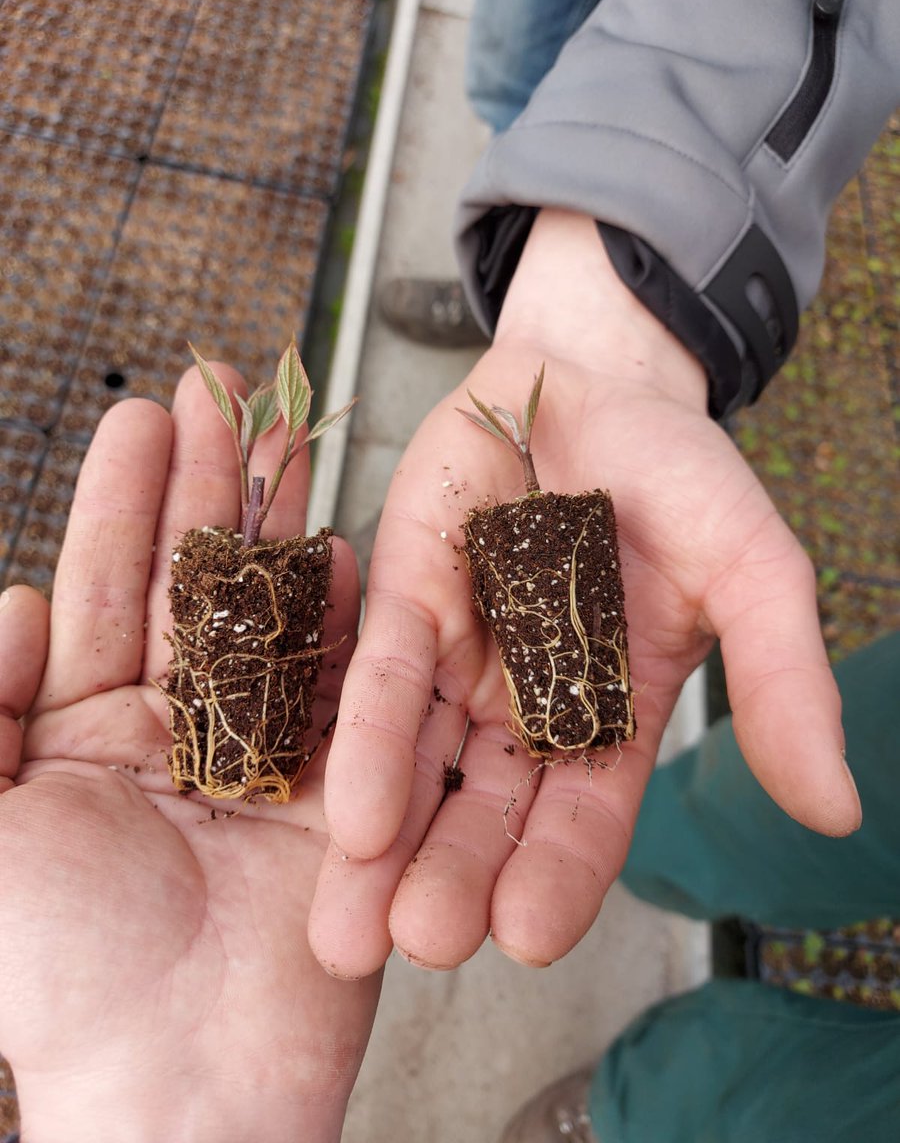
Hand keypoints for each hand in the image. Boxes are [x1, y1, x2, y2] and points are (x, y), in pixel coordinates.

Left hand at [0, 367, 379, 1142]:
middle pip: (193, 583)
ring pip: (270, 614)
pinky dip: (347, 616)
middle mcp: (174, 732)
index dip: (121, 502)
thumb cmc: (59, 977)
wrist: (180, 1082)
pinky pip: (344, 688)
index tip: (140, 417)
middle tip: (218, 390)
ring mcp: (259, 753)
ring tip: (288, 434)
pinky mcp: (333, 789)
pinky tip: (345, 544)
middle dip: (204, 484)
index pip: (105, 592)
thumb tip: (9, 602)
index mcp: (80, 735)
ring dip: (278, 525)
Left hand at [311, 208, 860, 977]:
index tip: (529, 939)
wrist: (599, 380)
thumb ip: (781, 682)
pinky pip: (384, 679)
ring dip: (386, 846)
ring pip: (422, 766)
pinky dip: (369, 742)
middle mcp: (529, 706)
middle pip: (488, 810)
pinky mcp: (406, 601)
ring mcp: (463, 658)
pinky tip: (349, 812)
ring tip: (350, 934)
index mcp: (613, 716)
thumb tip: (836, 810)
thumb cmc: (682, 476)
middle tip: (424, 947)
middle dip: (454, 879)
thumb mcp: (752, 570)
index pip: (584, 815)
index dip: (558, 874)